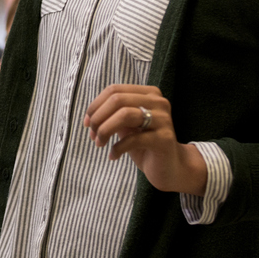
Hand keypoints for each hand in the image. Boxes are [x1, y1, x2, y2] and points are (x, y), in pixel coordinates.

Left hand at [83, 85, 207, 195]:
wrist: (171, 167)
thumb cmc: (145, 145)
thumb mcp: (126, 126)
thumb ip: (112, 116)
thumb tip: (89, 117)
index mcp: (148, 93)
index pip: (114, 90)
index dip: (95, 105)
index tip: (87, 123)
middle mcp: (158, 102)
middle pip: (117, 100)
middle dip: (98, 118)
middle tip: (93, 135)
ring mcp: (163, 119)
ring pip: (125, 115)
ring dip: (105, 130)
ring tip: (99, 144)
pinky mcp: (164, 139)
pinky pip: (133, 139)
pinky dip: (117, 148)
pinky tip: (113, 155)